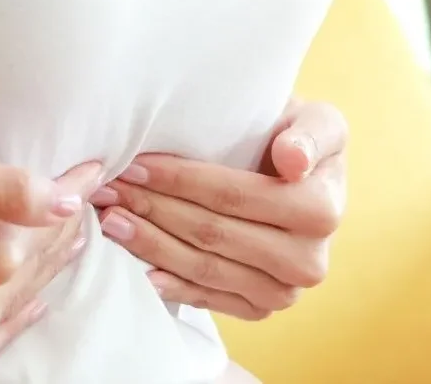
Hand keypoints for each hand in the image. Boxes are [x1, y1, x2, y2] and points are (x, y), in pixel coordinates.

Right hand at [0, 143, 100, 382]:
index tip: (93, 172)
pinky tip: (17, 308)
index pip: (51, 227)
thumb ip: (2, 188)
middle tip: (79, 206)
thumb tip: (64, 200)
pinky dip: (4, 323)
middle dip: (63, 234)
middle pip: (38, 270)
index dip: (74, 194)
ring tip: (58, 247)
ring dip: (41, 277)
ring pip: (14, 311)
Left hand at [91, 100, 346, 319]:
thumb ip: (310, 134)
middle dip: (152, 208)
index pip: (233, 195)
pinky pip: (205, 298)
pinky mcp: (260, 310)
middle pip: (211, 233)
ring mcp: (284, 292)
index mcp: (321, 210)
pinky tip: (137, 267)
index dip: (180, 180)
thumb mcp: (316, 121)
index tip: (135, 164)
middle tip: (108, 190)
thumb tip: (293, 162)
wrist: (301, 180)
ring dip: (149, 244)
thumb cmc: (295, 139)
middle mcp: (308, 261)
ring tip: (110, 219)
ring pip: (202, 268)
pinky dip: (168, 282)